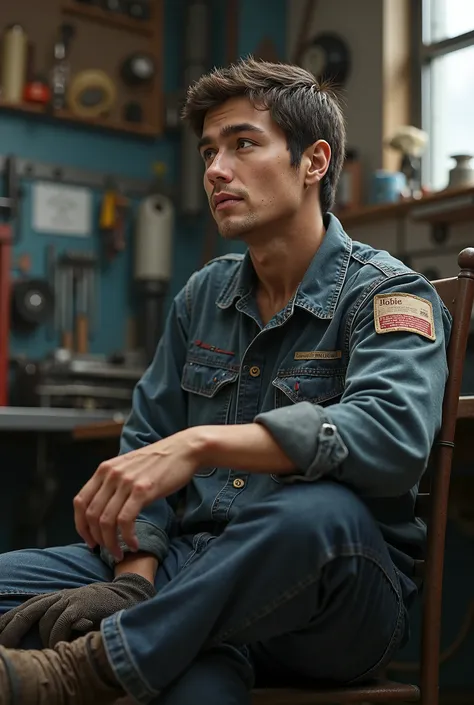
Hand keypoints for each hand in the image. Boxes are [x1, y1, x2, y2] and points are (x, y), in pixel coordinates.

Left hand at [0, 573, 155, 647]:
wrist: (129, 597)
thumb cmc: (101, 611)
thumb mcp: (77, 614)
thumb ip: (61, 621)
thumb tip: (42, 642)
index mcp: (57, 599)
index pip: (26, 608)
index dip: (8, 620)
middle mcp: (60, 596)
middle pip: (28, 610)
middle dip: (11, 628)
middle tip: (2, 644)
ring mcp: (70, 599)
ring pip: (44, 618)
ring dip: (44, 639)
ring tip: (46, 653)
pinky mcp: (81, 605)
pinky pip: (61, 623)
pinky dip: (58, 637)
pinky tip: (62, 647)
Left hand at [74, 428, 201, 558]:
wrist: (184, 449)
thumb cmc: (159, 462)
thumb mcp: (128, 467)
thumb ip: (114, 482)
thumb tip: (104, 507)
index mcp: (104, 469)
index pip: (80, 502)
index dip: (81, 526)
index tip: (90, 540)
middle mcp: (111, 474)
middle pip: (91, 515)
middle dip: (96, 538)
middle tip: (106, 550)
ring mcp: (126, 482)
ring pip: (106, 521)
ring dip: (110, 543)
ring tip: (120, 553)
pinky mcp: (142, 490)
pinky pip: (125, 520)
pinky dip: (127, 537)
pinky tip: (134, 544)